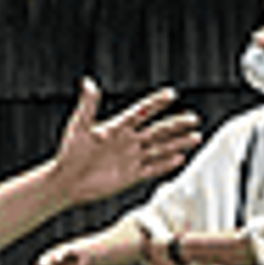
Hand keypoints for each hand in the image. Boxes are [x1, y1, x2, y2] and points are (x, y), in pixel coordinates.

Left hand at [49, 80, 199, 207]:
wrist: (67, 181)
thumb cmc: (70, 152)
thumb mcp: (79, 126)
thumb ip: (88, 105)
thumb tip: (88, 83)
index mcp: (118, 127)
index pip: (141, 112)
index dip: (155, 103)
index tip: (171, 93)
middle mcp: (128, 141)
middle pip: (158, 131)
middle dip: (176, 124)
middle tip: (194, 118)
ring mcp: (131, 158)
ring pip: (160, 149)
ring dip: (178, 143)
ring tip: (196, 137)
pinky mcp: (131, 176)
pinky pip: (152, 169)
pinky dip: (166, 164)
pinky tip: (180, 158)